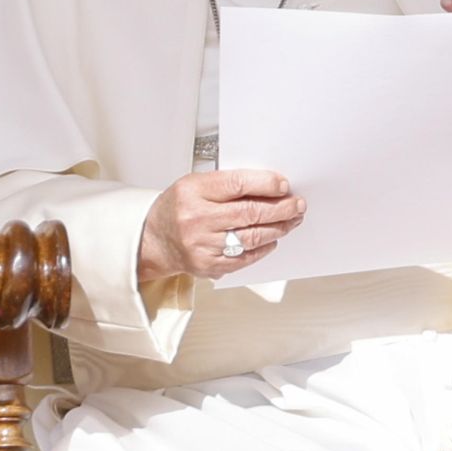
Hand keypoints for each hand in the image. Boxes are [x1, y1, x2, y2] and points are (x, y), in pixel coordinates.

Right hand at [138, 170, 305, 281]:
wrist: (154, 241)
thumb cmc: (177, 208)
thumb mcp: (194, 184)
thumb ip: (227, 184)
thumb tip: (268, 185)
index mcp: (193, 192)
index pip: (237, 184)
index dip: (266, 184)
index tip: (284, 184)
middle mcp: (197, 219)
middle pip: (250, 212)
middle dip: (281, 208)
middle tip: (297, 204)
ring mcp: (203, 245)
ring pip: (252, 237)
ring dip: (278, 228)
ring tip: (292, 220)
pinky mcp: (210, 266)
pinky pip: (245, 257)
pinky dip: (263, 248)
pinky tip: (273, 239)